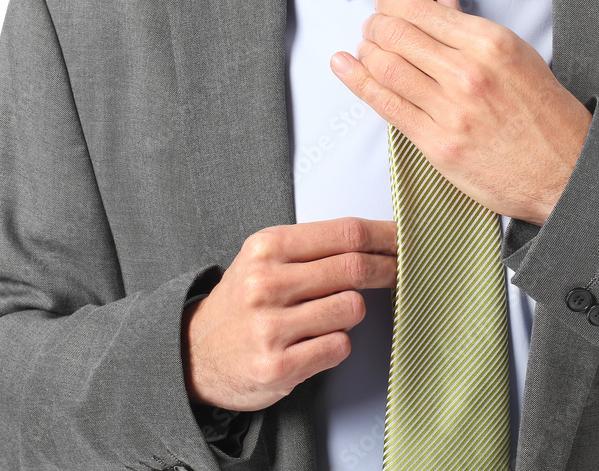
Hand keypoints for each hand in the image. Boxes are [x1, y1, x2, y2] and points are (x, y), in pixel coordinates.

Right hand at [181, 217, 397, 411]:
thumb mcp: (264, 260)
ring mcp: (270, 326)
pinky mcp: (278, 365)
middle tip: (399, 273)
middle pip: (355, 267)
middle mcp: (266, 283)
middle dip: (388, 270)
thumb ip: (314, 248)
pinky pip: (339, 346)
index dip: (385, 235)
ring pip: (352, 308)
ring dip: (351, 313)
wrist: (192, 356)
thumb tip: (379, 238)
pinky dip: (336, 344)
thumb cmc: (242, 304)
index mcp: (267, 247)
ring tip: (326, 317)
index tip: (405, 239)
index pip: (345, 233)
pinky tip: (313, 343)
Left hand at [330, 0, 591, 225]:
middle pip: (398, 36)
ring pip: (386, 68)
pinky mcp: (438, 145)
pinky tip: (344, 68)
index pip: (424, 11)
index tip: (383, 3)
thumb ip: (472, 27)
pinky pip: (387, 106)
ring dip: (365, 52)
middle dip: (375, 26)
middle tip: (371, 27)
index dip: (394, 3)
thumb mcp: (518, 57)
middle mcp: (468, 72)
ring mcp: (451, 110)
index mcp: (491, 43)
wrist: (566, 171)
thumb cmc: (547, 115)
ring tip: (362, 47)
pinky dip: (358, 83)